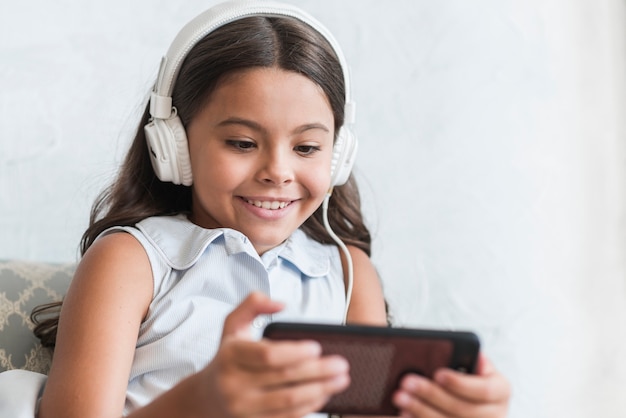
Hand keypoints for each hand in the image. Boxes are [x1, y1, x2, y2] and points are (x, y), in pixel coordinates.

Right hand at [199, 292, 350, 417]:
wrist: (207, 396)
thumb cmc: (228, 356)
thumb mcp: (233, 324)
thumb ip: (253, 303)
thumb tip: (281, 303)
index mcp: (230, 355)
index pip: (267, 355)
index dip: (295, 353)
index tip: (317, 347)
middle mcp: (234, 384)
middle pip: (283, 379)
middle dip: (318, 372)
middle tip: (342, 364)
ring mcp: (243, 408)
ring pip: (288, 402)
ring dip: (320, 391)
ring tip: (341, 380)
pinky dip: (310, 406)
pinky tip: (325, 394)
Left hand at [392, 353, 509, 417]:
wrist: (466, 397)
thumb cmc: (465, 374)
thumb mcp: (470, 362)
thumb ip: (464, 356)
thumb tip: (445, 349)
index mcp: (501, 390)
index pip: (484, 390)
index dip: (460, 383)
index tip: (438, 373)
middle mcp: (496, 414)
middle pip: (462, 409)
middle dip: (432, 395)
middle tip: (407, 382)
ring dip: (421, 410)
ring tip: (400, 397)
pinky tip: (404, 414)